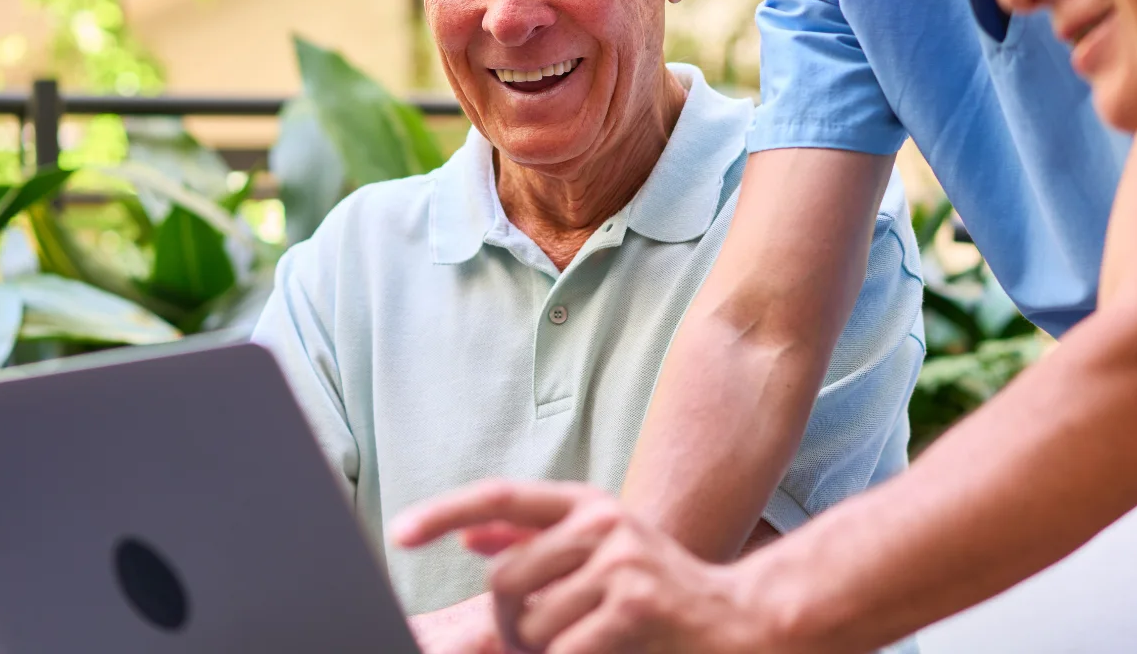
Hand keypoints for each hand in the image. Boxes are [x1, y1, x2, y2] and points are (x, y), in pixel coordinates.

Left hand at [392, 480, 779, 653]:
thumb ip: (538, 539)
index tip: (400, 533)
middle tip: (544, 643)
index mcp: (588, 504)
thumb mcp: (601, 550)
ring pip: (531, 622)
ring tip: (588, 645)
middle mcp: (602, 521)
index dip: (444, 512)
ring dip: (544, 652)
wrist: (736, 621)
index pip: (499, 497)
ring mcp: (619, 561)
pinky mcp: (633, 604)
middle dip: (510, 625)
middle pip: (504, 578)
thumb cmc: (659, 591)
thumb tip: (472, 536)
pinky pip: (562, 650)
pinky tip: (609, 652)